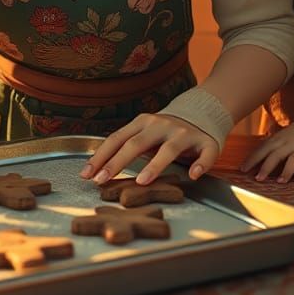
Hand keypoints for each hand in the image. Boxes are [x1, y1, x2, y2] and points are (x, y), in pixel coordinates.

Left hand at [80, 113, 218, 184]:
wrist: (202, 113)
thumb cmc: (165, 132)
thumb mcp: (144, 133)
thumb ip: (126, 145)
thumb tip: (97, 168)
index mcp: (142, 123)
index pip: (117, 139)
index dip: (101, 156)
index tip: (86, 173)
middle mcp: (161, 125)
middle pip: (137, 144)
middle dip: (117, 162)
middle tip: (102, 181)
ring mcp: (185, 133)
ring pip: (169, 149)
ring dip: (155, 165)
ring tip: (142, 181)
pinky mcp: (207, 143)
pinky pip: (205, 155)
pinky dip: (200, 165)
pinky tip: (193, 175)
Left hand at [240, 106, 293, 182]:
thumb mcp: (287, 134)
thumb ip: (275, 143)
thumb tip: (260, 154)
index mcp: (280, 138)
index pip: (263, 149)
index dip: (252, 159)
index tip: (242, 169)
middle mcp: (290, 143)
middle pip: (275, 155)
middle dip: (265, 167)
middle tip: (257, 179)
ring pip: (293, 159)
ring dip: (286, 171)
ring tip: (279, 182)